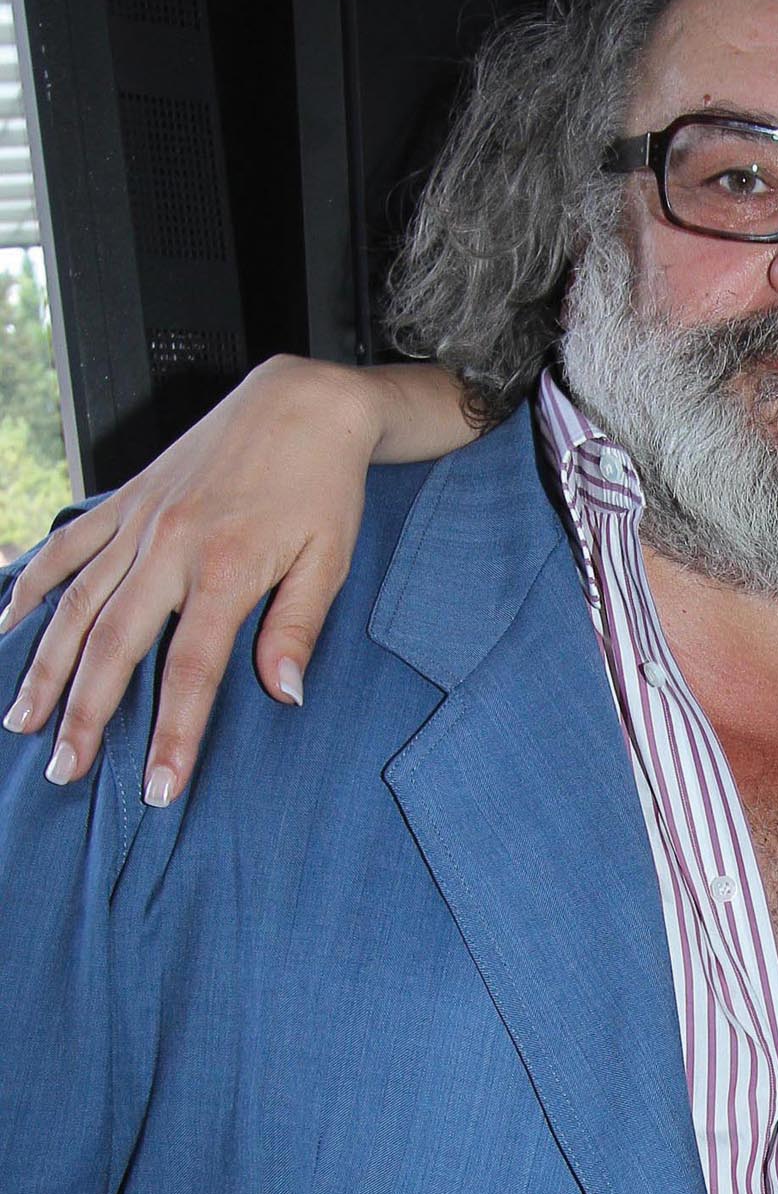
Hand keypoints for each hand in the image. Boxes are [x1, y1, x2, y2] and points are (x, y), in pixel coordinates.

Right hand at [1, 357, 381, 800]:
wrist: (302, 402)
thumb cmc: (323, 486)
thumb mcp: (330, 560)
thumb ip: (298, 628)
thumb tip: (283, 696)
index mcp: (225, 569)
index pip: (190, 672)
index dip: (173, 735)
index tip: (158, 791)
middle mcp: (169, 547)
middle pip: (113, 645)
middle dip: (84, 714)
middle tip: (62, 771)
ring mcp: (139, 522)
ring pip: (75, 603)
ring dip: (44, 665)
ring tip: (19, 719)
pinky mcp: (126, 499)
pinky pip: (66, 548)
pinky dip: (31, 586)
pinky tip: (7, 626)